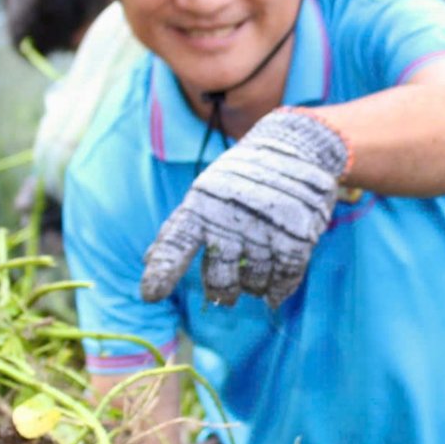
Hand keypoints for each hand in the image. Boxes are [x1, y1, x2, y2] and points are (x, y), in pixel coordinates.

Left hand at [139, 108, 350, 306]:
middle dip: (220, 292)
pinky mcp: (296, 237)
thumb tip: (148, 261)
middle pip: (219, 279)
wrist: (296, 148)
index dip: (162, 270)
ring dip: (253, 287)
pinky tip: (274, 292)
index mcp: (201, 207)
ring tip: (255, 276)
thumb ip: (179, 229)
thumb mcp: (205, 195)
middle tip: (224, 295)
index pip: (176, 243)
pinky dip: (278, 290)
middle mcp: (229, 219)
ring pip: (253, 283)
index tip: (150, 295)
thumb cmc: (241, 178)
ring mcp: (264, 229)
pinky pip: (284, 278)